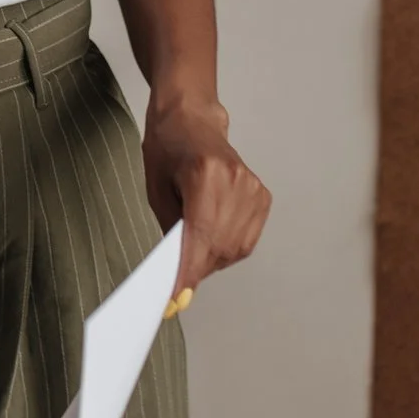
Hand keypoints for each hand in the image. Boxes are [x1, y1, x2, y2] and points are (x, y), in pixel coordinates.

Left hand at [141, 98, 269, 305]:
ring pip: (235, 248)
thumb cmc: (168, 148)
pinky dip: (227, 250)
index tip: (176, 299)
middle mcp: (236, 181)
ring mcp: (253, 189)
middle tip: (177, 288)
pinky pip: (246, 240)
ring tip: (192, 257)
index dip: (188, 272)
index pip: (199, 236)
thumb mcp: (156, 188)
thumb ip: (170, 229)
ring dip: (212, 262)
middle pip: (219, 246)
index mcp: (206, 174)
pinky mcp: (262, 196)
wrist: (191, 118)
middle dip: (197, 271)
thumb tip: (179, 271)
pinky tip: (211, 243)